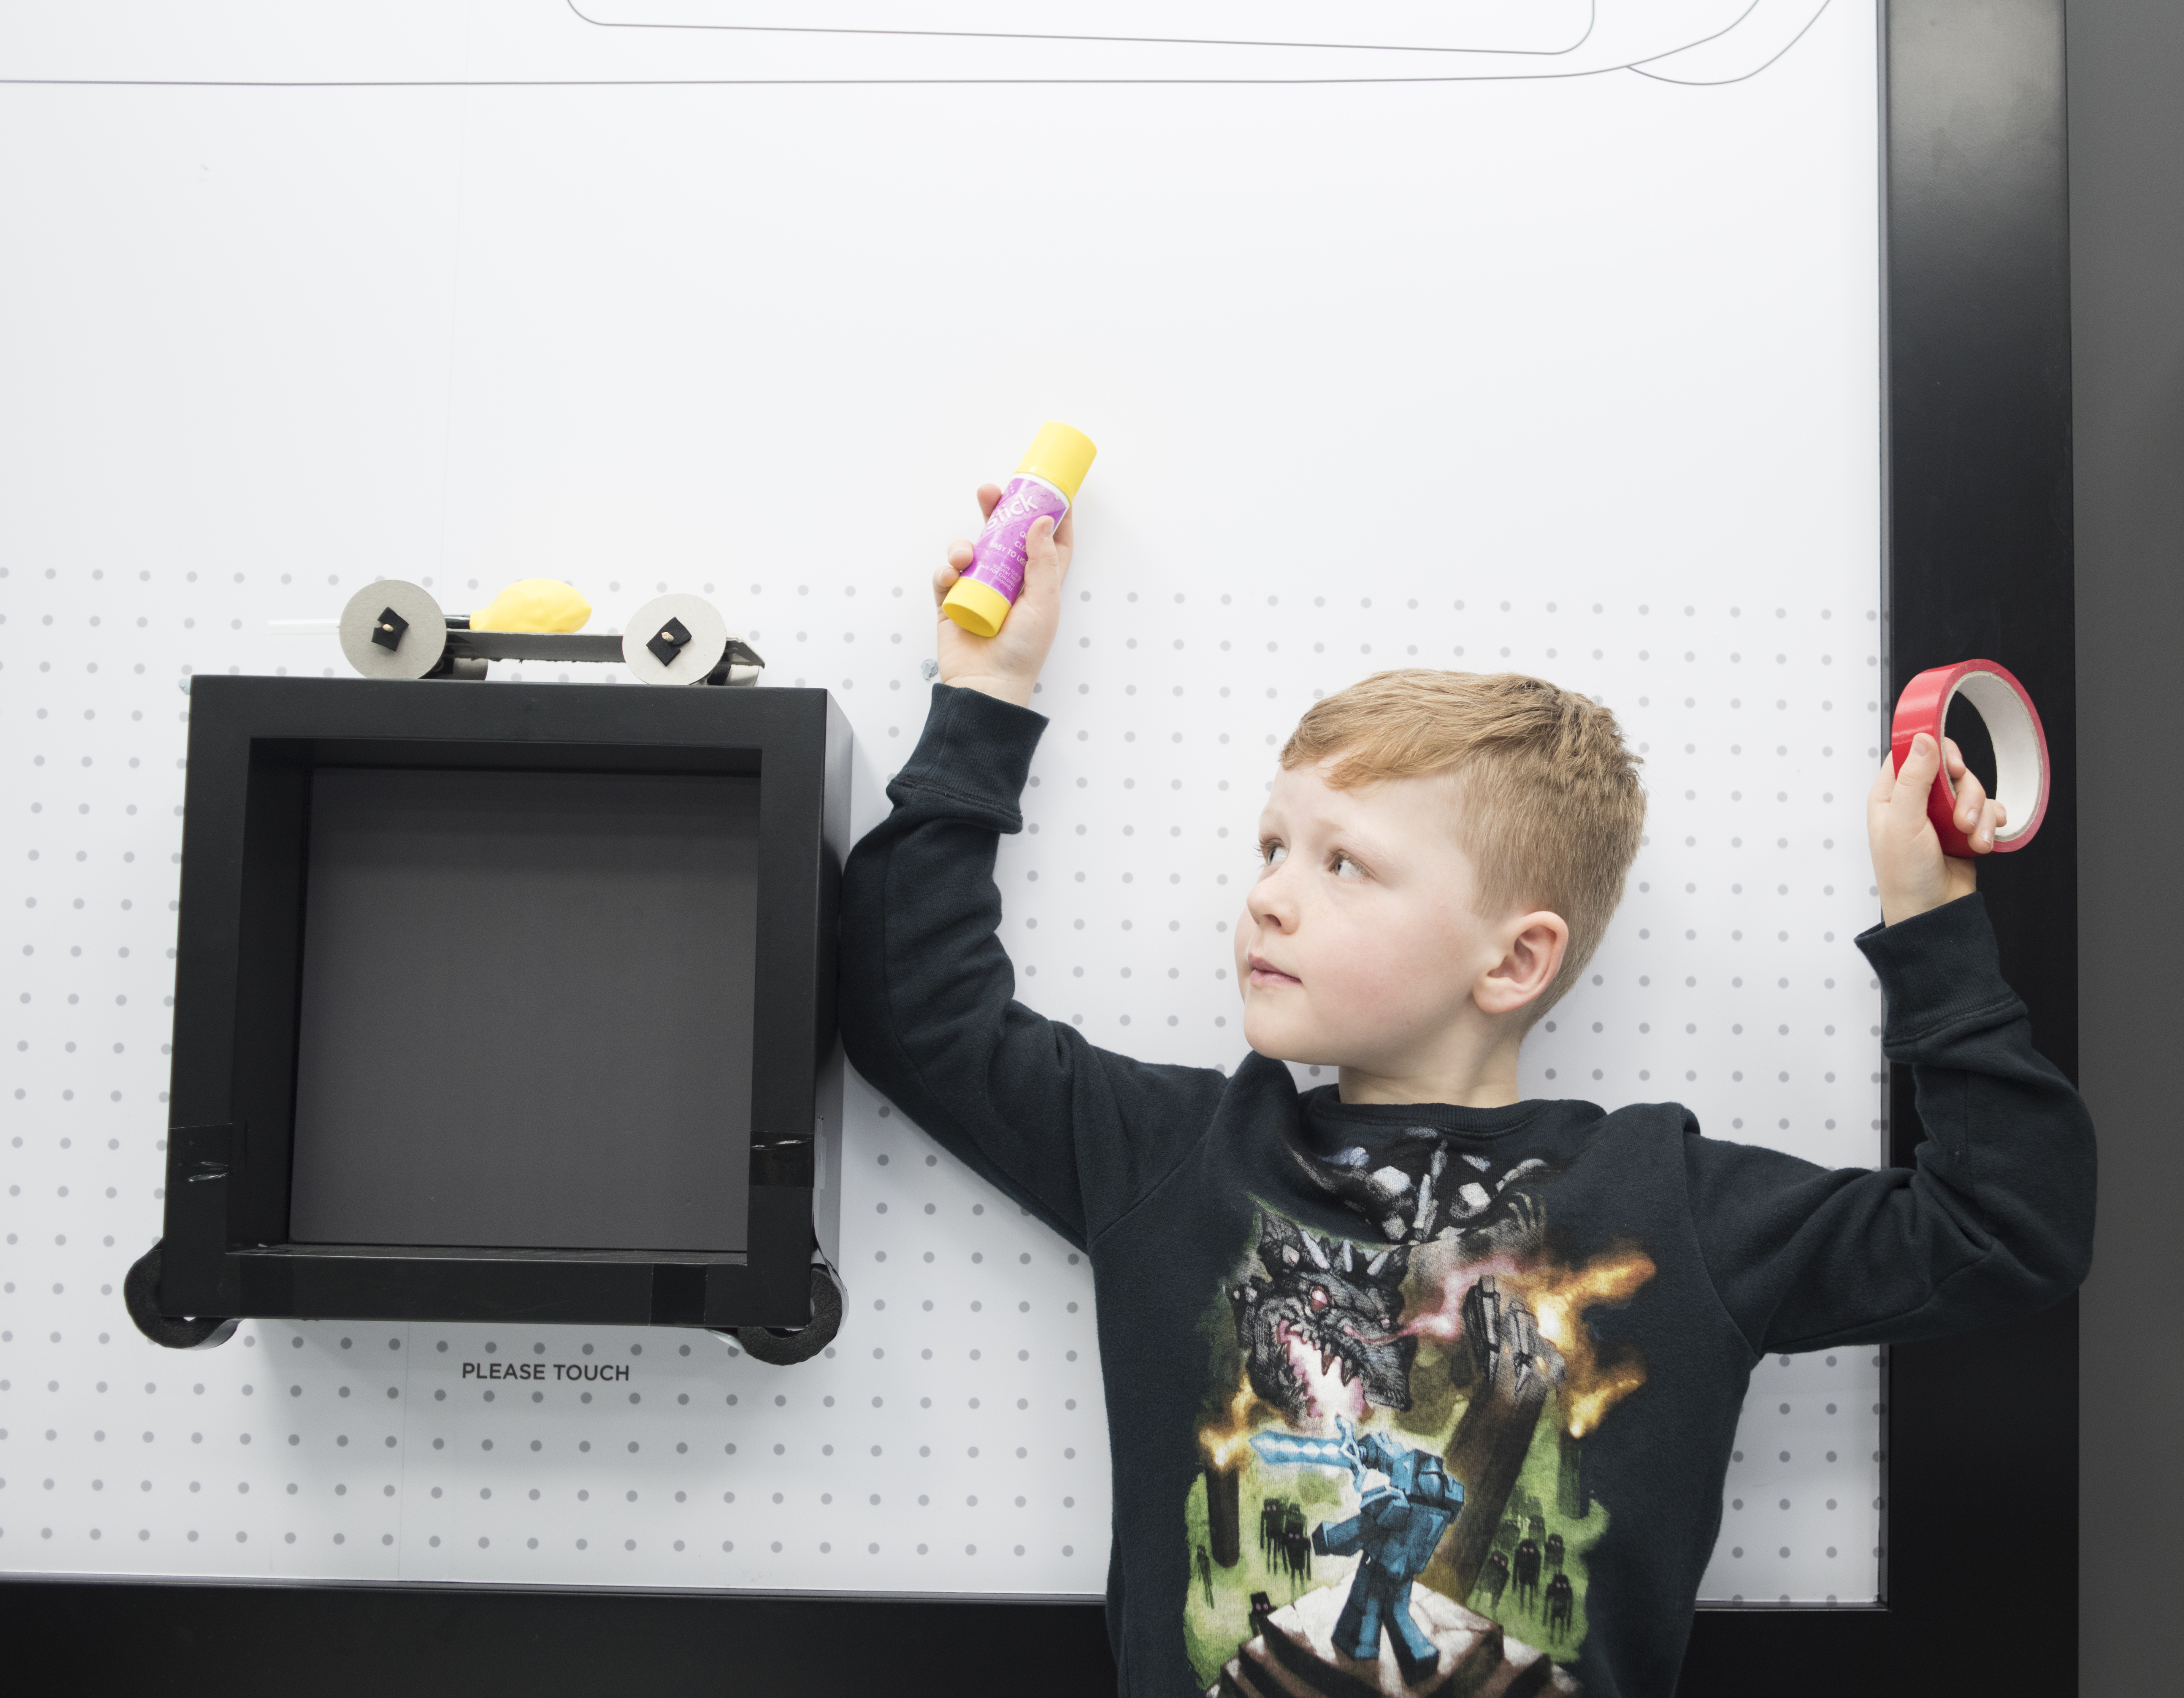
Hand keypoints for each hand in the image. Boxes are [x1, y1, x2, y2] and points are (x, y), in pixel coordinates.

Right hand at [932, 482, 1074, 708]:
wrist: (987, 685)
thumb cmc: (1022, 651)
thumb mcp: (1044, 603)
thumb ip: (1043, 561)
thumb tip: (1042, 520)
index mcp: (1038, 583)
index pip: (1048, 542)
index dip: (1048, 515)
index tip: (1045, 488)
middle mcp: (1008, 582)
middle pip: (1004, 537)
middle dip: (996, 512)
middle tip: (990, 491)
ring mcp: (978, 591)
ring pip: (971, 551)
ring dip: (965, 545)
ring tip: (965, 555)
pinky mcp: (952, 603)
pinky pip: (945, 577)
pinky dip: (945, 572)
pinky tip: (951, 576)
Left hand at [1868, 733, 2006, 924]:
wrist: (1932, 912)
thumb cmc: (1905, 875)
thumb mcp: (1903, 823)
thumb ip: (1914, 779)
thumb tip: (1921, 739)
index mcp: (1890, 795)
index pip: (1911, 753)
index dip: (1935, 751)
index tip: (1952, 766)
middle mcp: (1916, 801)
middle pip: (1950, 769)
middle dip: (1964, 792)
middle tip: (1959, 817)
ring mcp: (1941, 814)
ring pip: (1972, 790)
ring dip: (1977, 813)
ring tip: (1968, 837)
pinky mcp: (1964, 827)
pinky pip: (1986, 810)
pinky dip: (1988, 824)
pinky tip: (1982, 841)